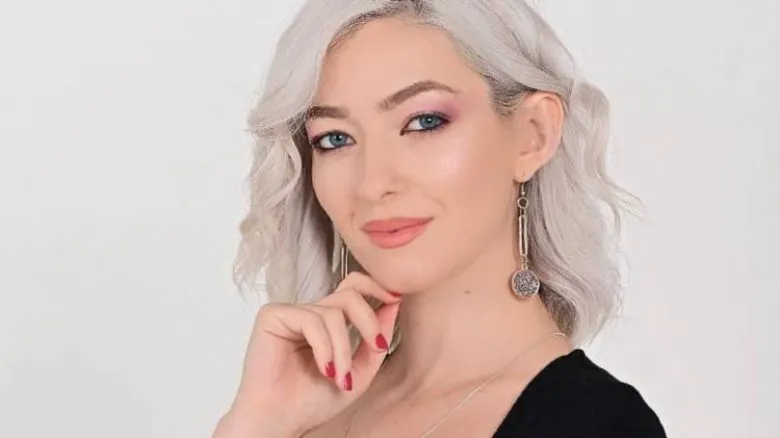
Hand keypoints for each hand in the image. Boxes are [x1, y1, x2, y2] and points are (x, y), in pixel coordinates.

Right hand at [212, 272, 401, 437]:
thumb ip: (374, 340)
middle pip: (349, 293)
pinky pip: (312, 320)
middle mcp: (309, 313)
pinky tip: (324, 369)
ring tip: (340, 378)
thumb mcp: (358, 372)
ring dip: (344, 349)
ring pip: (334, 313)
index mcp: (327, 322)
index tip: (396, 299)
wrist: (280, 422)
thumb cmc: (311, 402)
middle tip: (377, 347)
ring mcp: (290, 312)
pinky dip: (324, 347)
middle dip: (368, 320)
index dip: (376, 287)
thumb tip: (393, 304)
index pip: (353, 288)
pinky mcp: (272, 316)